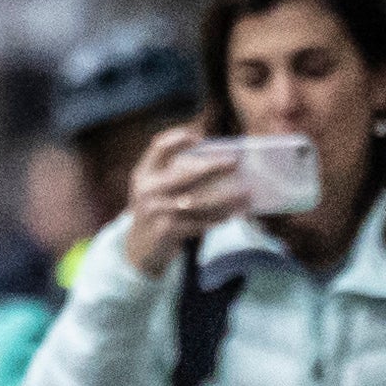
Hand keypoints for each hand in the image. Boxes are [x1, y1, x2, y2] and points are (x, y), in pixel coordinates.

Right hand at [114, 127, 238, 267]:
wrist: (139, 247)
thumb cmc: (156, 210)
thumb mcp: (155, 188)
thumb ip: (174, 172)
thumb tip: (218, 162)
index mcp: (144, 172)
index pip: (159, 147)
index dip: (178, 139)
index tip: (198, 137)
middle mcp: (148, 189)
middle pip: (185, 173)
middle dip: (214, 166)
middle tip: (235, 160)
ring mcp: (156, 211)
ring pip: (198, 201)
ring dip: (225, 197)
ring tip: (246, 192)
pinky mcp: (166, 231)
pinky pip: (199, 222)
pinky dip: (218, 218)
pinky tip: (234, 213)